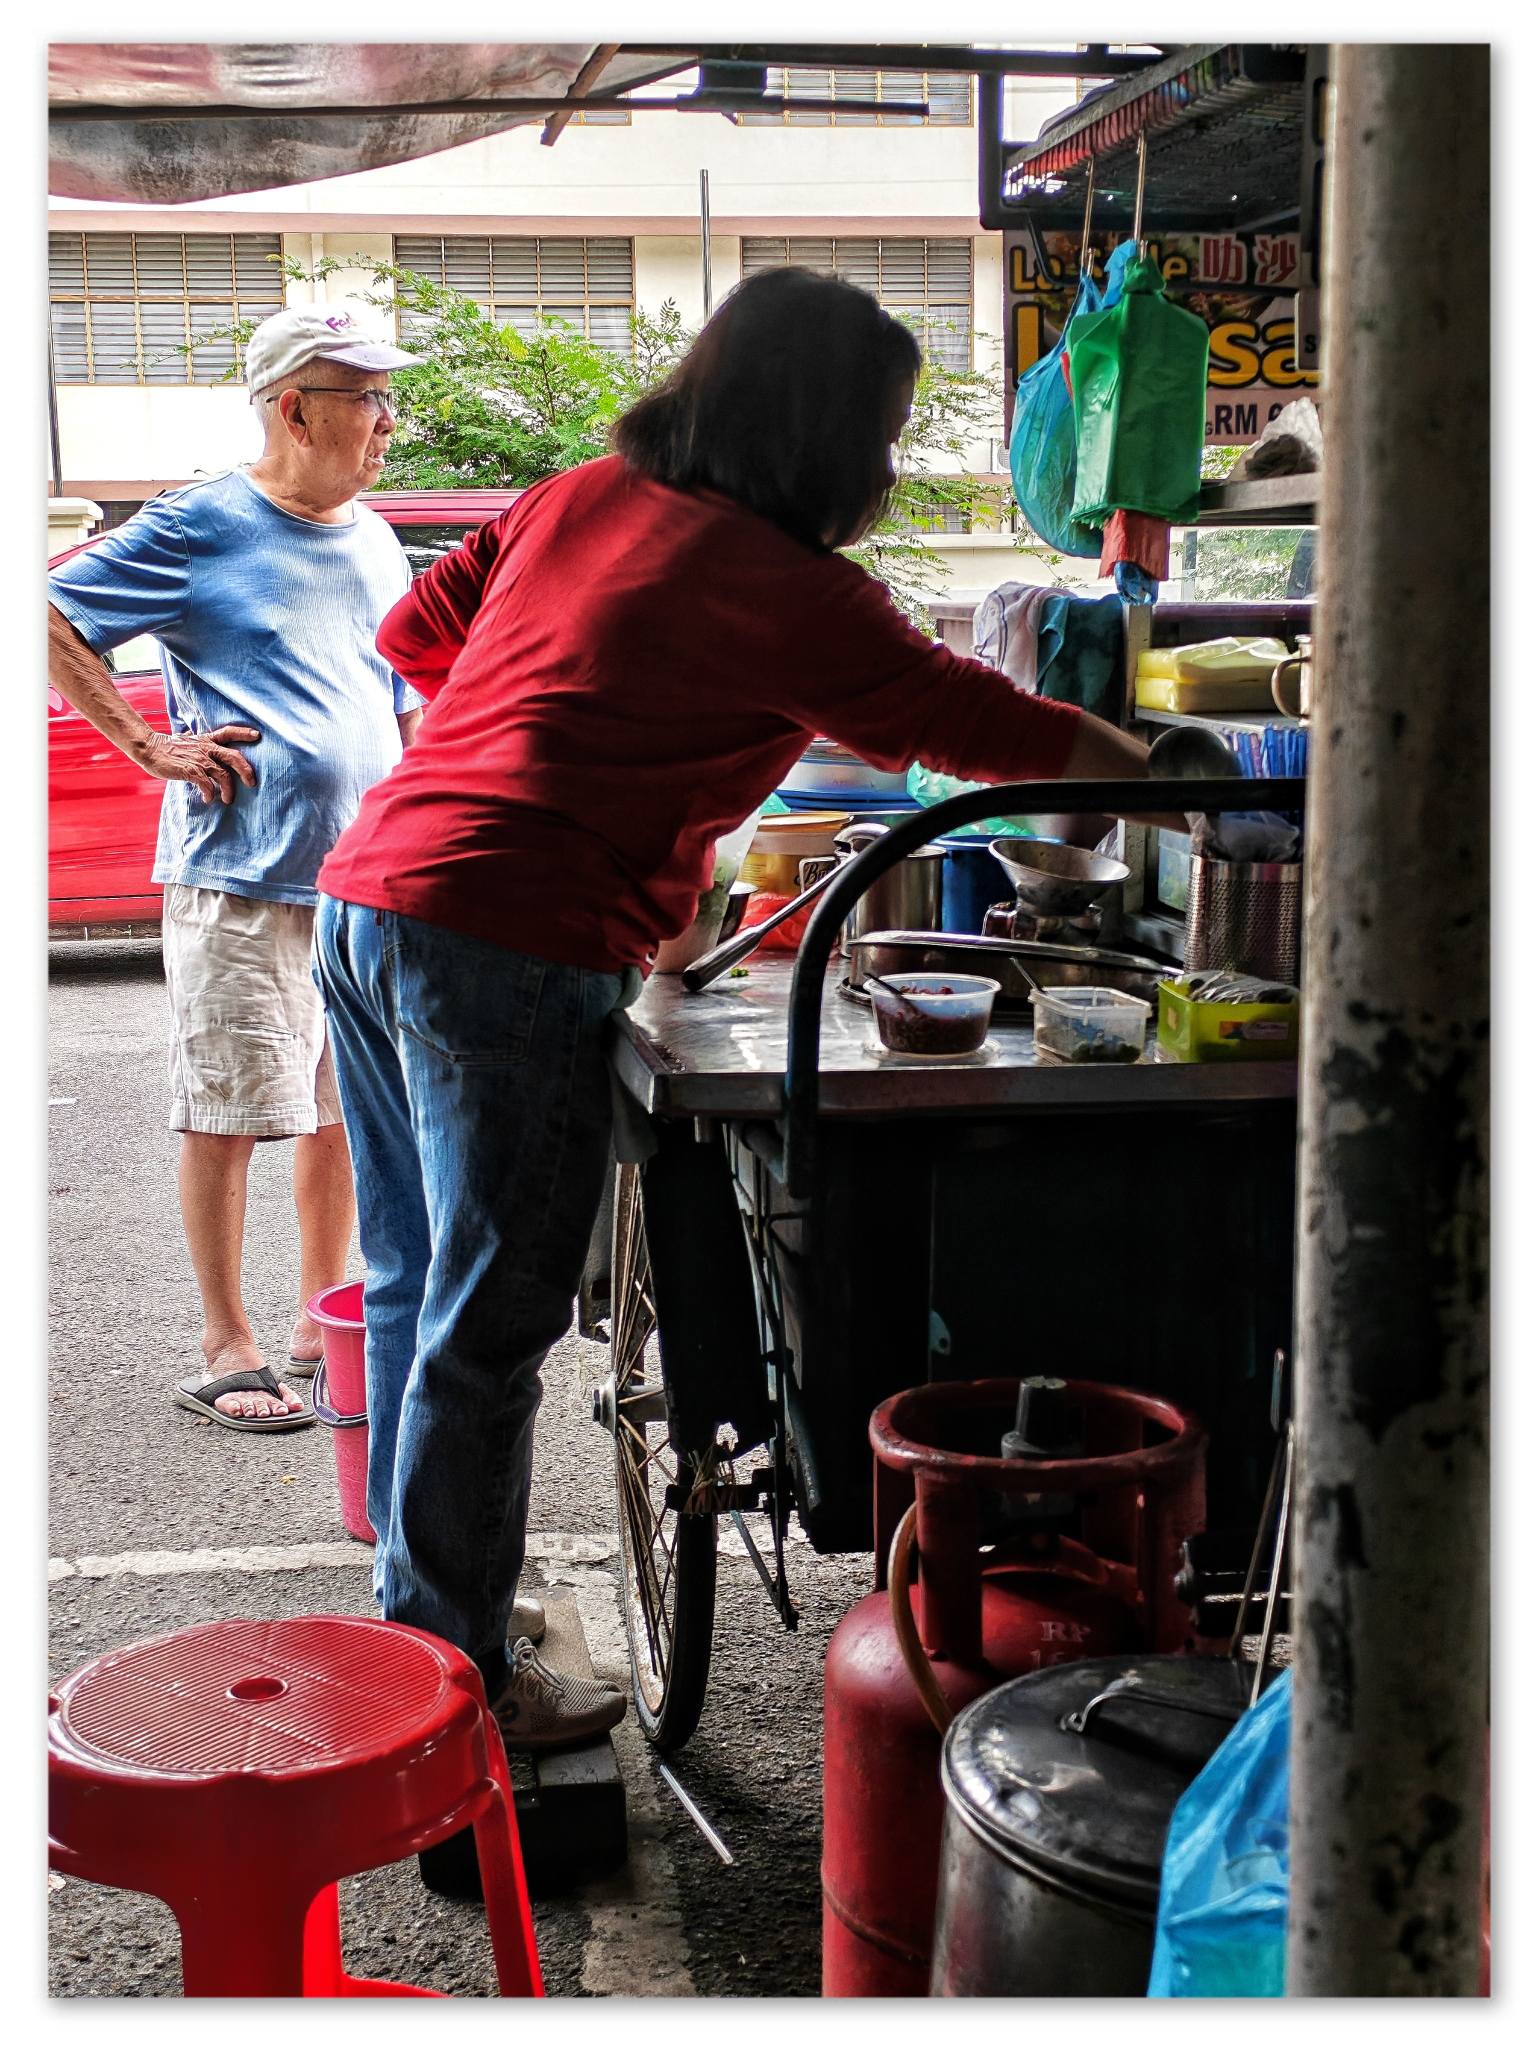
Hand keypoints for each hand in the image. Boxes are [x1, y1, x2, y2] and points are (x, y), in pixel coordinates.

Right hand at [137, 725, 259, 804]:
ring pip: (223, 775)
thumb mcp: (187, 740)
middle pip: (234, 757)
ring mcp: (199, 759)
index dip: (243, 733)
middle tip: (252, 783)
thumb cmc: (167, 747)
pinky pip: (207, 784)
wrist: (149, 749)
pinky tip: (208, 799)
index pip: (228, 732)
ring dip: (228, 790)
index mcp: (206, 740)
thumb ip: (198, 742)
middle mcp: (206, 748)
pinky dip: (210, 794)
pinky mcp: (190, 770)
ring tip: (227, 800)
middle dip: (246, 770)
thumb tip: (196, 736)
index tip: (257, 735)